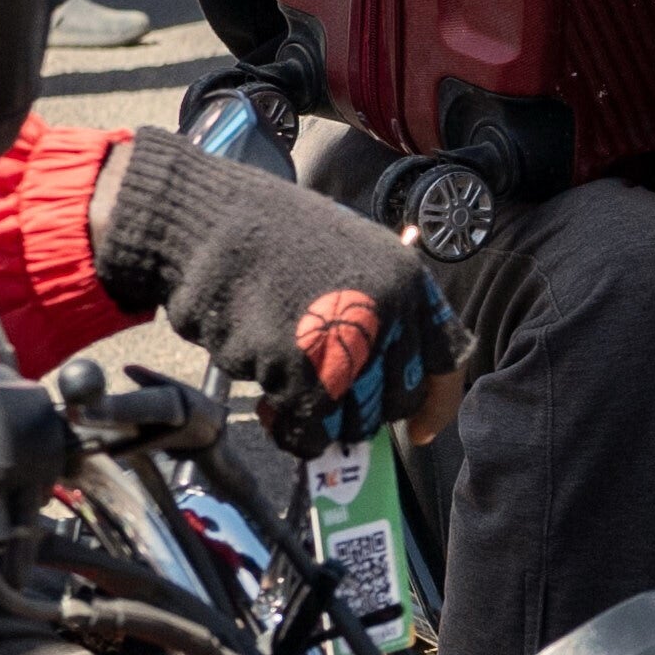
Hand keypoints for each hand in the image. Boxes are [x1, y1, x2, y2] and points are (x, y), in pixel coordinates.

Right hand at [82, 129, 432, 443]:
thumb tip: (395, 391)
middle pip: (394, 403)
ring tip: (283, 388)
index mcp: (408, 280)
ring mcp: (346, 341)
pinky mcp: (298, 368)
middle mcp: (389, 311)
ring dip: (319, 418)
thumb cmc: (274, 241)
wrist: (209, 223)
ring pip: (351, 423)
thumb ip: (383, 315)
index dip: (433, 405)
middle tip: (321, 396)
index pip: (445, 363)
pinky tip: (266, 400)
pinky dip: (286, 426)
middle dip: (360, 412)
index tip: (420, 431)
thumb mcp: (353, 257)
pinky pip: (306, 429)